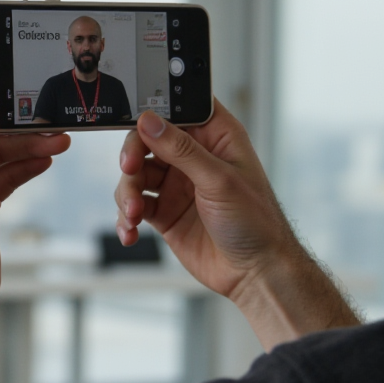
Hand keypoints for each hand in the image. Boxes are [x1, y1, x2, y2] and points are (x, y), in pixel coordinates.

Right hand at [116, 99, 308, 300]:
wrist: (255, 273)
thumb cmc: (256, 222)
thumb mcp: (220, 181)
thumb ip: (182, 150)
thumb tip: (150, 122)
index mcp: (215, 138)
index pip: (179, 109)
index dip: (155, 111)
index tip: (137, 121)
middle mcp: (194, 157)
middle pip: (147, 141)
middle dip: (133, 156)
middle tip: (129, 169)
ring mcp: (177, 185)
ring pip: (136, 174)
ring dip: (127, 192)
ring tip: (134, 213)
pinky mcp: (165, 212)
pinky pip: (135, 206)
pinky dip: (126, 217)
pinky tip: (130, 230)